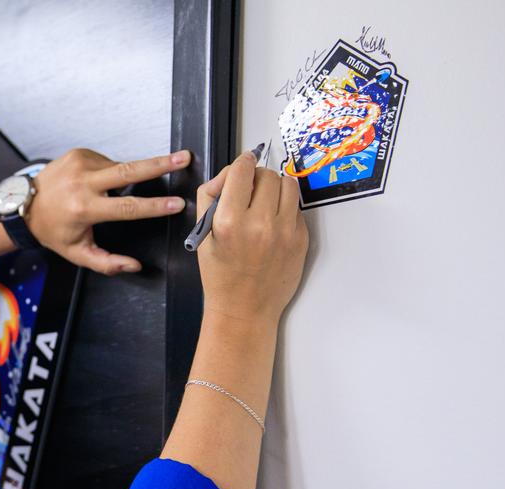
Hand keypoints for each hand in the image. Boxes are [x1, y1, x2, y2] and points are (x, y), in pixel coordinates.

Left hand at [24, 148, 191, 274]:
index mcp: (84, 208)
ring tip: (105, 194)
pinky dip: (108, 173)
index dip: (155, 207)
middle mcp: (82, 183)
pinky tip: (95, 184)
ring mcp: (80, 164)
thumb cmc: (53, 230)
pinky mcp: (79, 153)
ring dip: (122, 180)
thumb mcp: (77, 253)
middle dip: (160, 164)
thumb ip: (107, 263)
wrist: (25, 204)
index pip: (128, 208)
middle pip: (130, 171)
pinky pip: (107, 162)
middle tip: (183, 158)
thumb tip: (134, 266)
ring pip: (119, 168)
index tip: (176, 203)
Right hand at [195, 150, 308, 323]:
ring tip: (266, 201)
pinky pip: (297, 208)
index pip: (242, 170)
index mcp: (230, 221)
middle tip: (250, 190)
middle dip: (257, 177)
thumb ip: (210, 197)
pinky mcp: (301, 240)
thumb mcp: (202, 236)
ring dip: (276, 187)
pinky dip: (286, 209)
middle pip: (267, 175)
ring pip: (288, 184)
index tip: (243, 163)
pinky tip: (274, 223)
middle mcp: (260, 224)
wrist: (244, 310)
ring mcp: (285, 232)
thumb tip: (228, 175)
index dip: (242, 162)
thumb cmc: (221, 276)